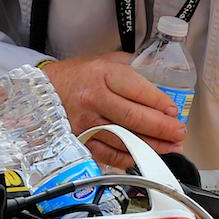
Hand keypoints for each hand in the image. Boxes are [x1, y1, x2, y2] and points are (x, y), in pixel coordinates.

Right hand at [41, 53, 186, 168]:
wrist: (39, 92)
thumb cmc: (74, 75)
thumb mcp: (103, 61)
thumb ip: (130, 67)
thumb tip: (158, 73)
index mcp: (103, 75)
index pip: (139, 91)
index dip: (160, 104)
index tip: (174, 111)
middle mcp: (94, 98)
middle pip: (135, 118)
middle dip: (162, 128)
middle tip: (178, 133)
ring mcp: (86, 122)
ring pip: (124, 139)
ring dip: (151, 146)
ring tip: (169, 147)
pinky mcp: (80, 140)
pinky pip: (108, 154)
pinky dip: (127, 158)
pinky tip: (142, 156)